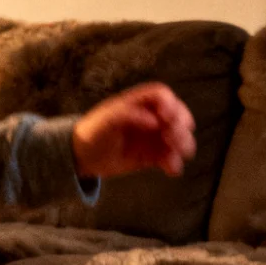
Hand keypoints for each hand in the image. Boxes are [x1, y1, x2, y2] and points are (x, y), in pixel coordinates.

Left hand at [71, 83, 196, 177]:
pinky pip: (171, 157)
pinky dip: (174, 162)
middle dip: (180, 126)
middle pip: (176, 114)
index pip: (161, 95)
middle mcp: (149, 117)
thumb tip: (153, 121)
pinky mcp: (153, 155)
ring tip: (176, 154)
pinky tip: (170, 169)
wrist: (82, 158)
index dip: (169, 103)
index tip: (167, 118)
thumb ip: (127, 115)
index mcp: (136, 103)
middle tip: (173, 138)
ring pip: (179, 136)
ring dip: (183, 144)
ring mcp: (153, 136)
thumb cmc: (90, 132)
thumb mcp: (104, 120)